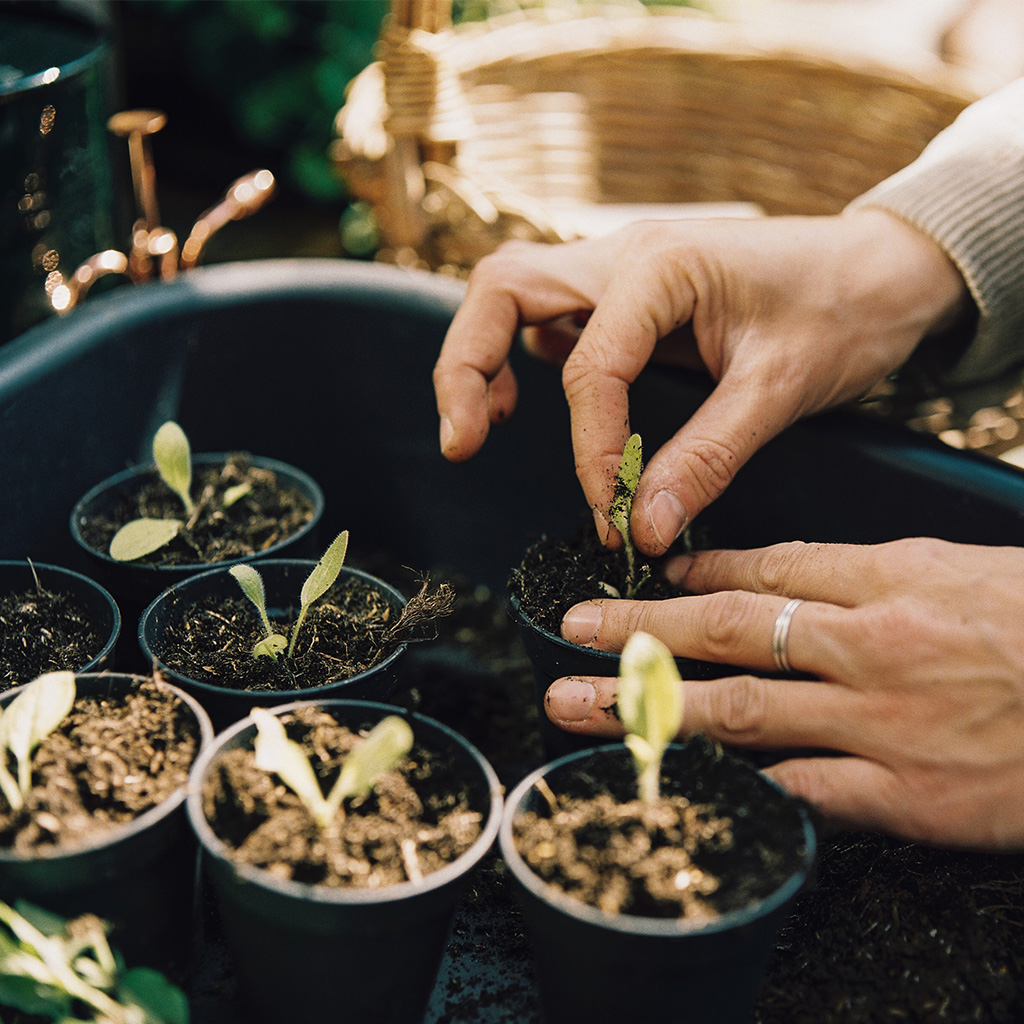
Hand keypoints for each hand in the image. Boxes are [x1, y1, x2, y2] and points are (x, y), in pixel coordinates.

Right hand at [433, 211, 966, 553]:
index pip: (590, 367)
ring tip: (478, 430)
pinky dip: (516, 359)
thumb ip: (709, 457)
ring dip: (479, 357)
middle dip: (466, 366)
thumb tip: (645, 528)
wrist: (884, 267)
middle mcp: (624, 255)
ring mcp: (618, 270)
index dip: (591, 451)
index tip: (612, 514)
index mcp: (662, 265)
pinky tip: (526, 405)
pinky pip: (546, 315)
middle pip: (503, 288)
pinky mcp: (624, 295)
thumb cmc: (845, 310)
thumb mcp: (782, 388)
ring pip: (510, 294)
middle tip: (462, 443)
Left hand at [544, 538, 1023, 850]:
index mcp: (896, 577)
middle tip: (568, 628)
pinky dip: (733, 781)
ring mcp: (885, 723)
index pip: (768, 567)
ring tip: (578, 705)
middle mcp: (875, 644)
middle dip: (637, 629)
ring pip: (740, 709)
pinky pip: (798, 789)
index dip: (693, 573)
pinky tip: (675, 777)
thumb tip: (793, 579)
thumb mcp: (971, 569)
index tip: (643, 576)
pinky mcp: (907, 796)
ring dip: (648, 706)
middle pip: (730, 629)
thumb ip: (878, 576)